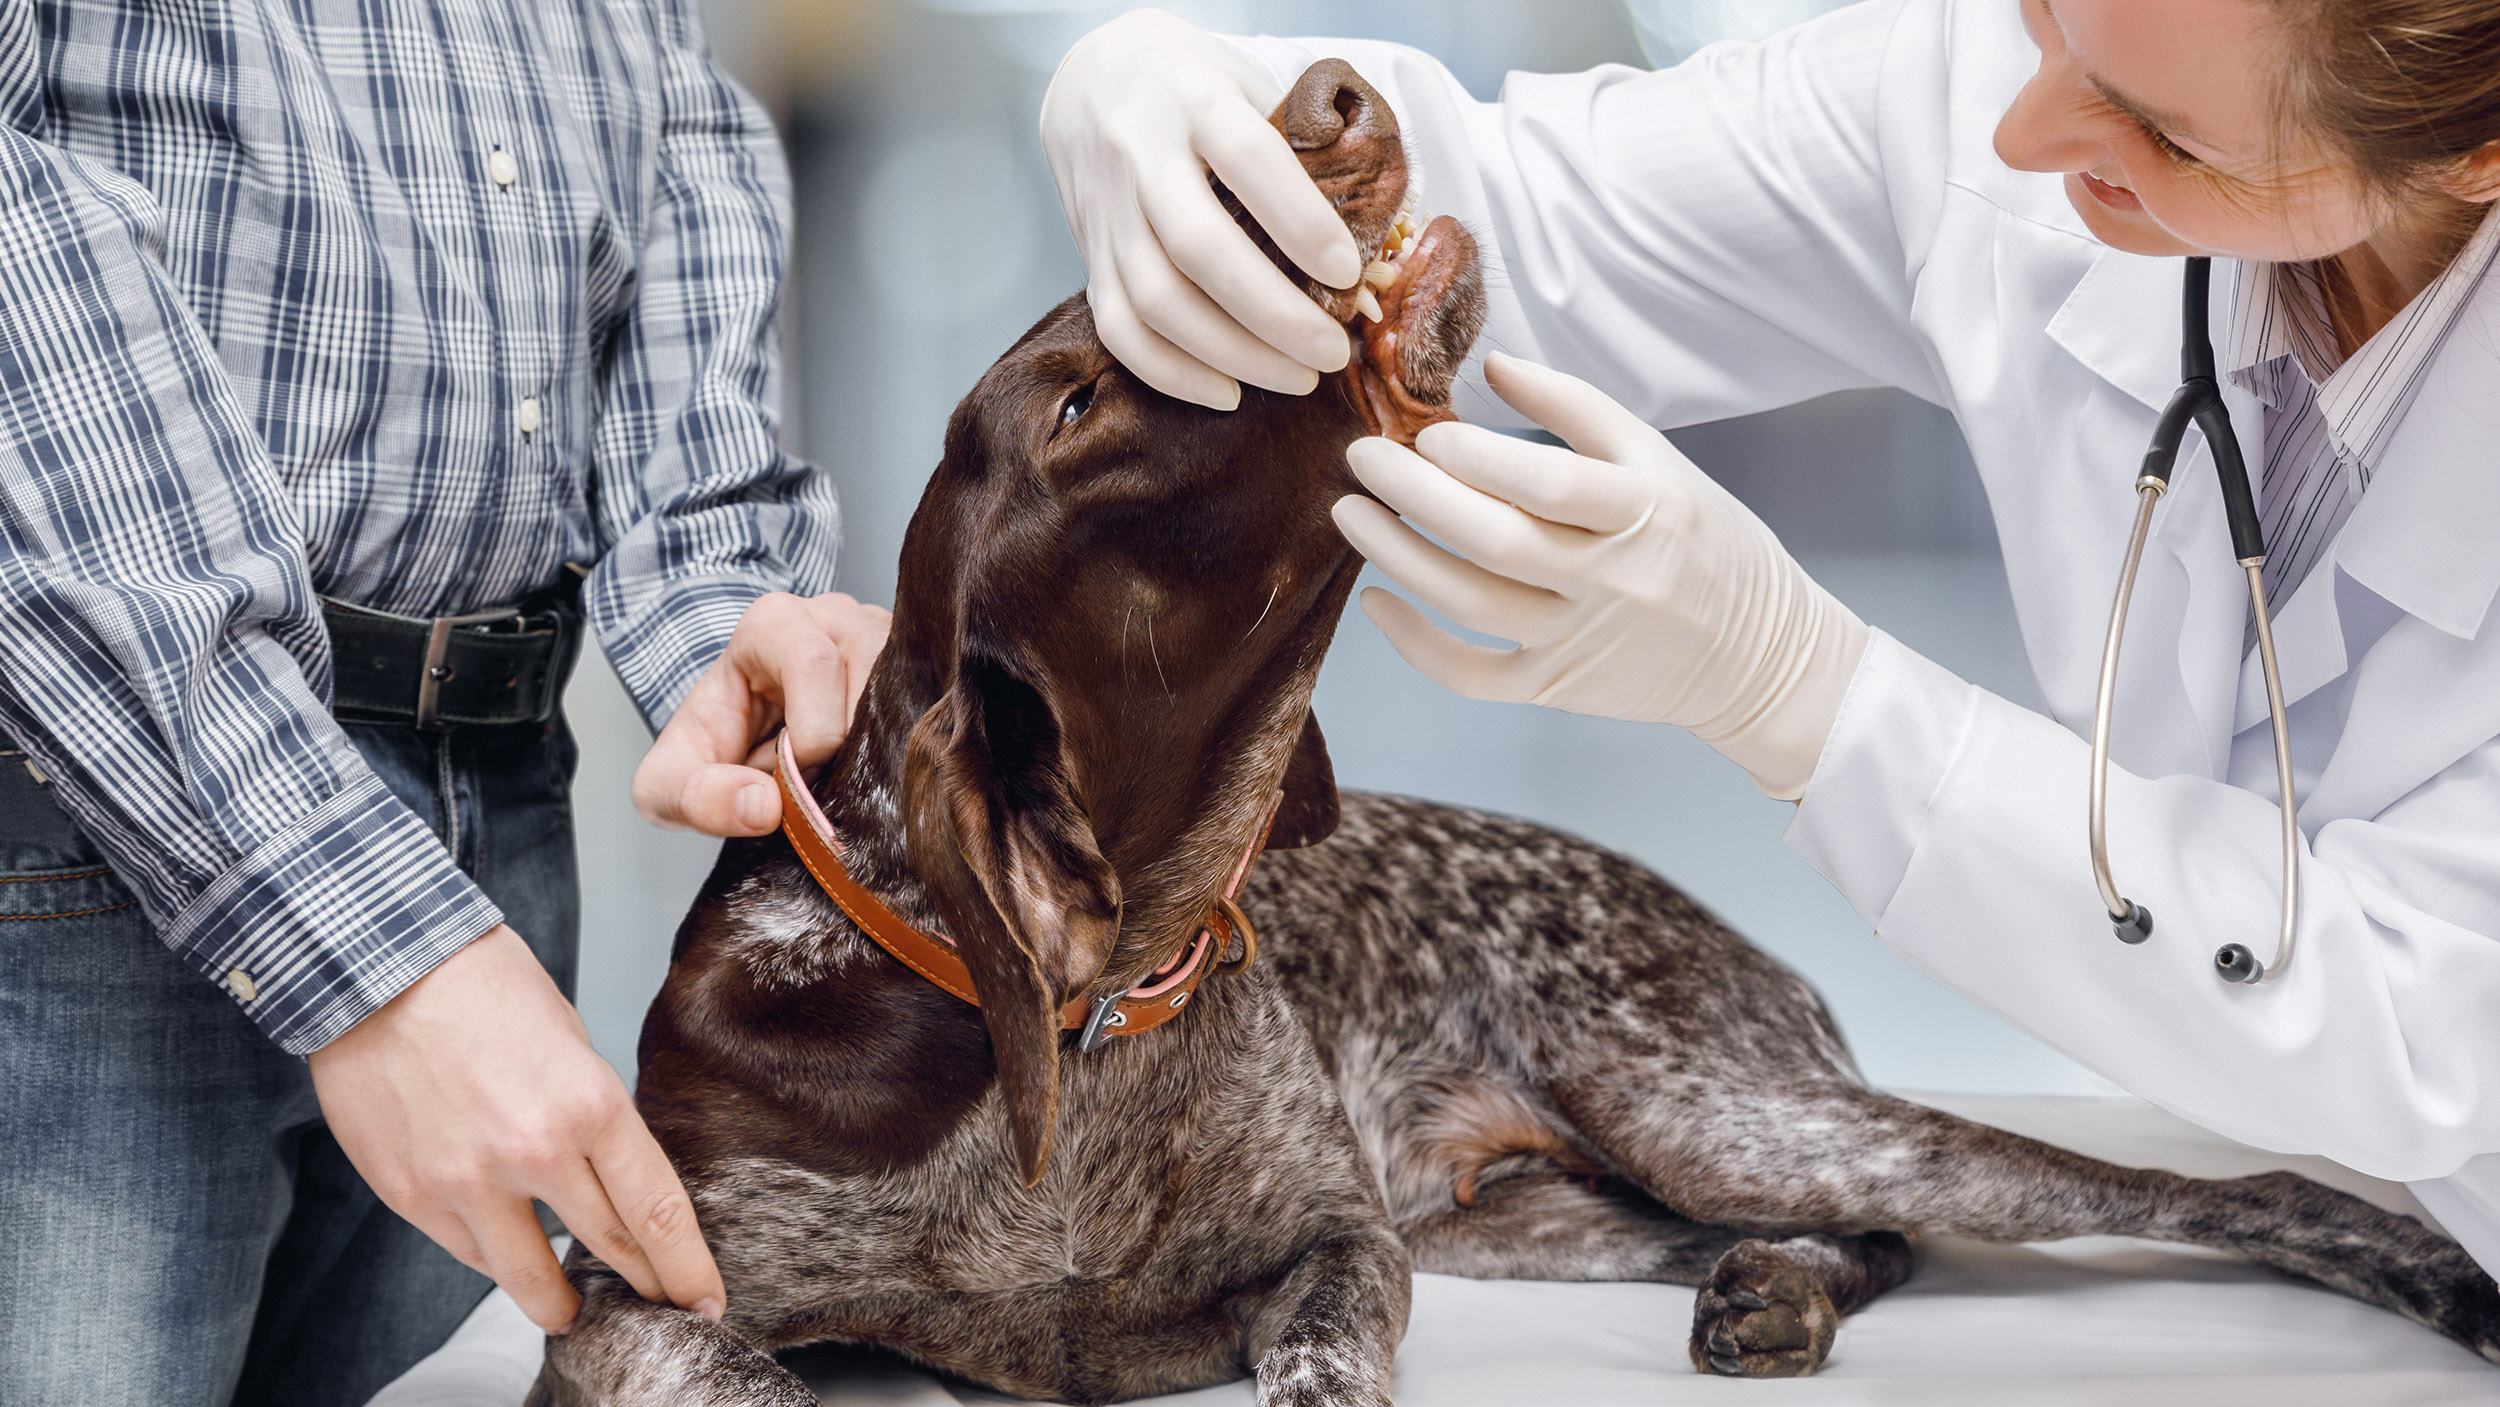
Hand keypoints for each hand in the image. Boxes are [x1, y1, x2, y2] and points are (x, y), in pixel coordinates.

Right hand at [310, 925, 720, 1333]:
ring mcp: (467, 1182)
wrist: (377, 968)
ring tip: (571, 1308)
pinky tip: (508, 1255)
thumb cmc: (484, 988)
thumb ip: (593, 1115)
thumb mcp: (570, 1041)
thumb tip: (611, 1176)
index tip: (704, 1302)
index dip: (687, 1268)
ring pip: (528, 1278)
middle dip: (644, 1288)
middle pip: (608, 1249)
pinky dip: (495, 1258)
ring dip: (558, 1301)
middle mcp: (534, 1153)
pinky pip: (469, 1253)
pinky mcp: (411, 1195)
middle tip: (661, 1310)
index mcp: (589, 1106)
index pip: (656, 1212)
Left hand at [633, 591, 890, 836]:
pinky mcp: (915, 666)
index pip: (814, 663)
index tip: (798, 775)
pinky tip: (882, 768)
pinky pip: (935, 701)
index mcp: (773, 622)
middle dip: (855, 746)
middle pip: (874, 673)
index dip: (813, 734)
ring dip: (887, 748)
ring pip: (912, 689)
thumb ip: (697, 798)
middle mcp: (835, 615)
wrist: (739, 747)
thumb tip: (764, 808)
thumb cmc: (710, 752)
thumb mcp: (670, 785)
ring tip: (853, 773)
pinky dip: (913, 745)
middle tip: (829, 781)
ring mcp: (884, 635)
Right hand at [1040, 8, 1360, 409]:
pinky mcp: (1089, 253)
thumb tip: (1369, 235)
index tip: (1349, 271)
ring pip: (1156, 299)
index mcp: (1194, 98)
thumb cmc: (1193, 86)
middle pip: (1198, 247)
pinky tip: (1227, 391)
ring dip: (1231, 353)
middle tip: (1333, 351)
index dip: (1300, 219)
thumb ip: (1297, 143)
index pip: (1246, 157)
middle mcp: (1139, 153)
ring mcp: (1106, 208)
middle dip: (1273, 314)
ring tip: (1297, 377)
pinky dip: (1172, 372)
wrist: (1090, 77)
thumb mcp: (1248, 82)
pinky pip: (1118, 328)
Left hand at [1331, 353, 1868, 799]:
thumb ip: (1578, 410)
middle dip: (1415, 497)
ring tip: (1351, 514)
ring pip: (1472, 603)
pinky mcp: (1558, 688)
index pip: (1551, 484)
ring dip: (1399, 557)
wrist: (1759, 657)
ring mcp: (1582, 641)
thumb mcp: (1661, 461)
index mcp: (1648, 512)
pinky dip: (1416, 645)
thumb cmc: (1706, 543)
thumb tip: (1491, 364)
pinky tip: (1375, 601)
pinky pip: (1472, 675)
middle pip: (1496, 541)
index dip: (1480, 458)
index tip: (1428, 433)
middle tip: (1363, 458)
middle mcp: (1614, 582)